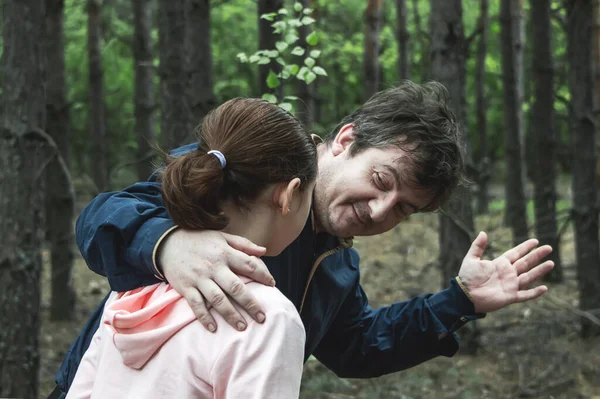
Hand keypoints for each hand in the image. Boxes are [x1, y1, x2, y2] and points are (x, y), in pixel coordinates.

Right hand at [158, 229, 274, 331]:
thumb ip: (244, 244)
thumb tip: (264, 251)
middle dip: (250, 304)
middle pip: (235, 287)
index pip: (249, 265)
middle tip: (261, 318)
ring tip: (242, 327)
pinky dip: (204, 318)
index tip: (272, 285)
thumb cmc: (199, 240)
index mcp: (225, 253)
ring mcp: (199, 278)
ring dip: (230, 315)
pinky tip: (214, 328)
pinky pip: (196, 305)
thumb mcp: (222, 236)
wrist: (167, 242)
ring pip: (218, 299)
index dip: (263, 275)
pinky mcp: (186, 287)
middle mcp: (214, 267)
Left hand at [458, 232, 553, 313]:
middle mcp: (508, 273)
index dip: (525, 247)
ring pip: (529, 276)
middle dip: (537, 255)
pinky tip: (544, 288)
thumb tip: (483, 232)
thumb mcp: (471, 259)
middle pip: (526, 262)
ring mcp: (510, 285)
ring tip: (551, 263)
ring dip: (540, 270)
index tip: (535, 241)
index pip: (516, 253)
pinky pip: (525, 295)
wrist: (465, 295)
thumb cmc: (467, 278)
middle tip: (548, 248)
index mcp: (500, 264)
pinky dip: (534, 293)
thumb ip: (477, 246)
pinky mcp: (510, 296)